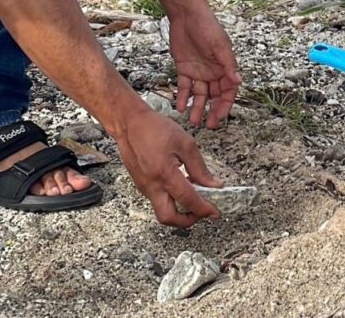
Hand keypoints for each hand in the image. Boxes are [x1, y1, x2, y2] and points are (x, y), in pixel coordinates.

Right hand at [115, 106, 221, 227]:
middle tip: (202, 212)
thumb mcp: (185, 143)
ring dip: (179, 211)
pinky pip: (157, 200)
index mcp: (164, 173)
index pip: (187, 199)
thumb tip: (213, 184)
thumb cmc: (155, 129)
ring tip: (195, 198)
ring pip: (161, 211)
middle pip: (168, 218)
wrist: (130, 124)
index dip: (204, 209)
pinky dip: (171, 200)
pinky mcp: (142, 185)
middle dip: (187, 220)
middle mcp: (151, 185)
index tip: (214, 212)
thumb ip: (200, 167)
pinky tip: (182, 188)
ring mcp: (144, 187)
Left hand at [168, 12, 241, 127]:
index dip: (225, 105)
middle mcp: (213, 72)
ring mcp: (199, 71)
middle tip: (208, 125)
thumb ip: (228, 64)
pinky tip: (179, 107)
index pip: (228, 91)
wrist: (186, 16)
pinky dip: (182, 97)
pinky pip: (184, 87)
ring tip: (192, 120)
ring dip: (197, 107)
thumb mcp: (219, 45)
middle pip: (214, 96)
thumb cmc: (207, 27)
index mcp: (225, 67)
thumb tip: (238, 81)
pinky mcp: (184, 69)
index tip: (220, 117)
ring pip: (199, 95)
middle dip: (212, 111)